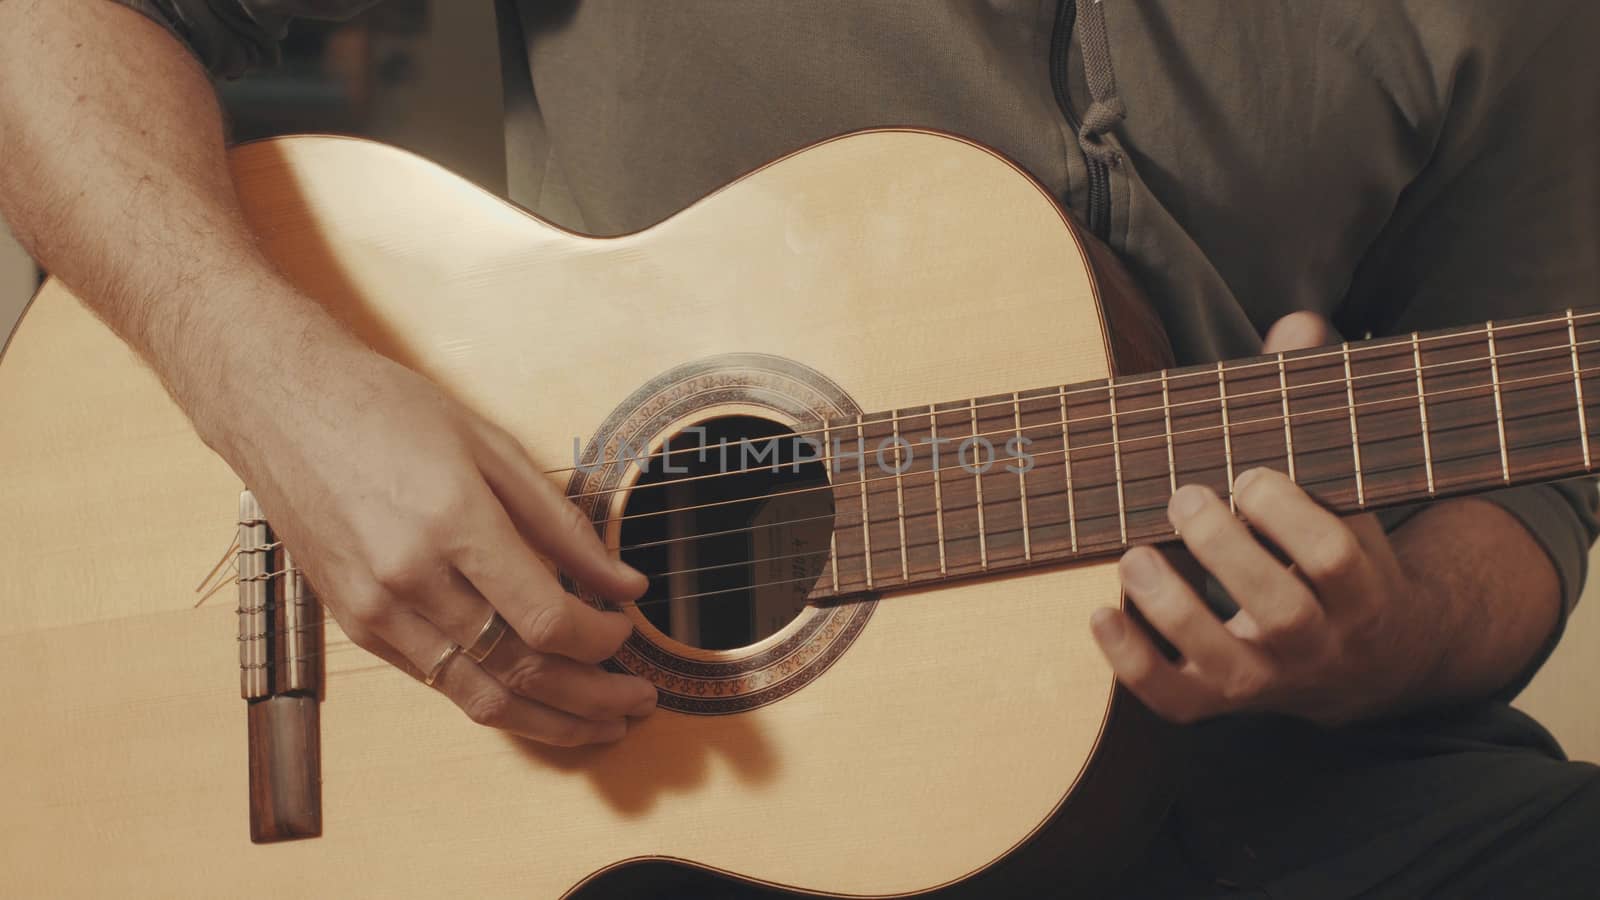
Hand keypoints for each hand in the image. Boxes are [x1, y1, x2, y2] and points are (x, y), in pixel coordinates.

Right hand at [222, 339, 656, 745]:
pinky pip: (438, 682)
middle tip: (638, 702)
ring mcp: (376, 610)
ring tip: (600, 722)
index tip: (628, 632)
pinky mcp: (356, 626)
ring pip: (479, 696)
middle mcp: (409, 578)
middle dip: (591, 698)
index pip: (545, 619)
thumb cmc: (387, 411)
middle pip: (520, 670)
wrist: (281, 407)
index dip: (601, 641)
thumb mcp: (492, 446)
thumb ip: (564, 523)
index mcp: (452, 523)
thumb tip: (626, 584)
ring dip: (549, 719)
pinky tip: (535, 696)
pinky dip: (494, 697)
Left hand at [1089, 314, 1432, 725]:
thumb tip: (1297, 323)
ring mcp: (1269, 678)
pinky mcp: (1222, 700)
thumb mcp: (1344, 487)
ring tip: (1132, 554)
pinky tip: (1097, 613)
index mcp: (1362, 586)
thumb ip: (1315, 407)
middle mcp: (1320, 642)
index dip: (1289, 515)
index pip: (1336, 557)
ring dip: (1172, 609)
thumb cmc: (1340, 548)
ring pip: (1225, 664)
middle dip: (1226, 554)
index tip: (1248, 474)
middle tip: (1183, 498)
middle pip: (1280, 611)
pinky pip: (1175, 701)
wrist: (1370, 661)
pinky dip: (1131, 664)